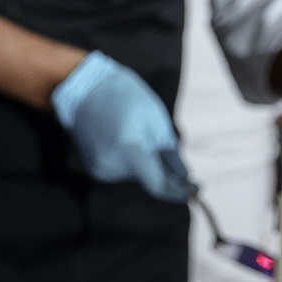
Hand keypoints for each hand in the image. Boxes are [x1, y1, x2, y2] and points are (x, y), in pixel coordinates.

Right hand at [50, 51, 191, 201]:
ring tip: (136, 134)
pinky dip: (129, 161)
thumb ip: (170, 153)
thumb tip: (184, 177)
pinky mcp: (94, 168)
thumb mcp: (156, 119)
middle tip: (164, 147)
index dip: (177, 191)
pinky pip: (121, 172)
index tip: (195, 190)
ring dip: (144, 163)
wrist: (86, 89)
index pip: (156, 185)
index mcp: (128, 149)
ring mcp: (99, 168)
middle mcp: (110, 164)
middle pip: (146, 179)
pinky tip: (123, 139)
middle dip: (160, 169)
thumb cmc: (126, 97)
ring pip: (134, 175)